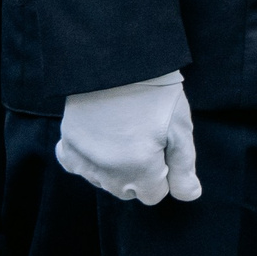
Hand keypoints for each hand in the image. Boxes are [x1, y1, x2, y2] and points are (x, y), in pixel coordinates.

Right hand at [57, 73, 199, 205]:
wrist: (118, 59)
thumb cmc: (155, 92)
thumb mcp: (180, 127)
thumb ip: (184, 167)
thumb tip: (189, 196)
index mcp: (139, 169)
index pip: (154, 194)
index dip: (163, 172)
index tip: (162, 145)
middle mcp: (107, 172)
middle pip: (128, 191)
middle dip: (139, 172)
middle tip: (144, 136)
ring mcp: (84, 160)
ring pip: (103, 181)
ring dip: (115, 167)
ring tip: (124, 131)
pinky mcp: (67, 145)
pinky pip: (77, 166)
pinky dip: (89, 159)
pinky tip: (101, 137)